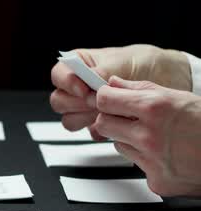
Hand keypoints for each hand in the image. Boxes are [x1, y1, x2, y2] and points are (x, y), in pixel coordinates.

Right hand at [50, 44, 191, 138]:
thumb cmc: (143, 63)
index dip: (68, 84)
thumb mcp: (122, 62)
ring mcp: (85, 107)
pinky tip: (115, 122)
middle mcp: (78, 87)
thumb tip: (89, 84)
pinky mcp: (97, 123)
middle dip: (78, 104)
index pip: (59, 75)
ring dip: (86, 119)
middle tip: (97, 102)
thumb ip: (101, 73)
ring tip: (107, 112)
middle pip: (59, 101)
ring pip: (69, 120)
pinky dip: (101, 130)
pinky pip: (89, 132)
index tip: (84, 90)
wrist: (166, 78)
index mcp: (79, 66)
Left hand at [93, 76, 200, 196]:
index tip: (107, 98)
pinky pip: (136, 164)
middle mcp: (150, 136)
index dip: (105, 98)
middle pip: (103, 124)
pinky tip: (166, 153)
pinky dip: (146, 159)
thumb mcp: (178, 97)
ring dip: (129, 139)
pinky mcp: (155, 180)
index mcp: (155, 109)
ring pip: (118, 145)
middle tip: (128, 118)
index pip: (104, 100)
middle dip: (112, 118)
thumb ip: (141, 89)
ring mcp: (151, 160)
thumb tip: (113, 83)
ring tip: (156, 136)